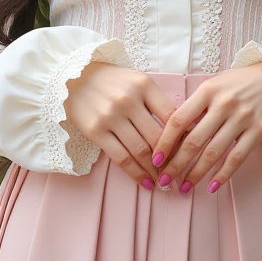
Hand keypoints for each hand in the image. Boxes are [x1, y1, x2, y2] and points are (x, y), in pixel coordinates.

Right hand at [63, 61, 177, 188]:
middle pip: (157, 137)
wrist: (73, 77)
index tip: (188, 152)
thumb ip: (156, 101)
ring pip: (141, 151)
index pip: (171, 116)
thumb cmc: (112, 81)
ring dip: (155, 171)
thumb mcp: (137, 81)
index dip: (182, 138)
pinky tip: (145, 183)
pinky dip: (136, 174)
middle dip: (171, 159)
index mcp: (144, 85)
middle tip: (178, 173)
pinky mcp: (96, 131)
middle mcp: (129, 100)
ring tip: (164, 181)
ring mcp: (111, 116)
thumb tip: (182, 130)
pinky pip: (121, 158)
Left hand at [151, 61, 261, 192]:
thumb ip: (197, 105)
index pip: (179, 120)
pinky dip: (223, 175)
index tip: (155, 159)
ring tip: (183, 187)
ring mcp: (242, 118)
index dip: (164, 142)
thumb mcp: (216, 84)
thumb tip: (174, 133)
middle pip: (193, 140)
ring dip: (195, 173)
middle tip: (164, 180)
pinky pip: (236, 158)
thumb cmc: (241, 82)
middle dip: (176, 164)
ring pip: (213, 153)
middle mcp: (224, 104)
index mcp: (208, 90)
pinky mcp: (258, 131)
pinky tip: (211, 186)